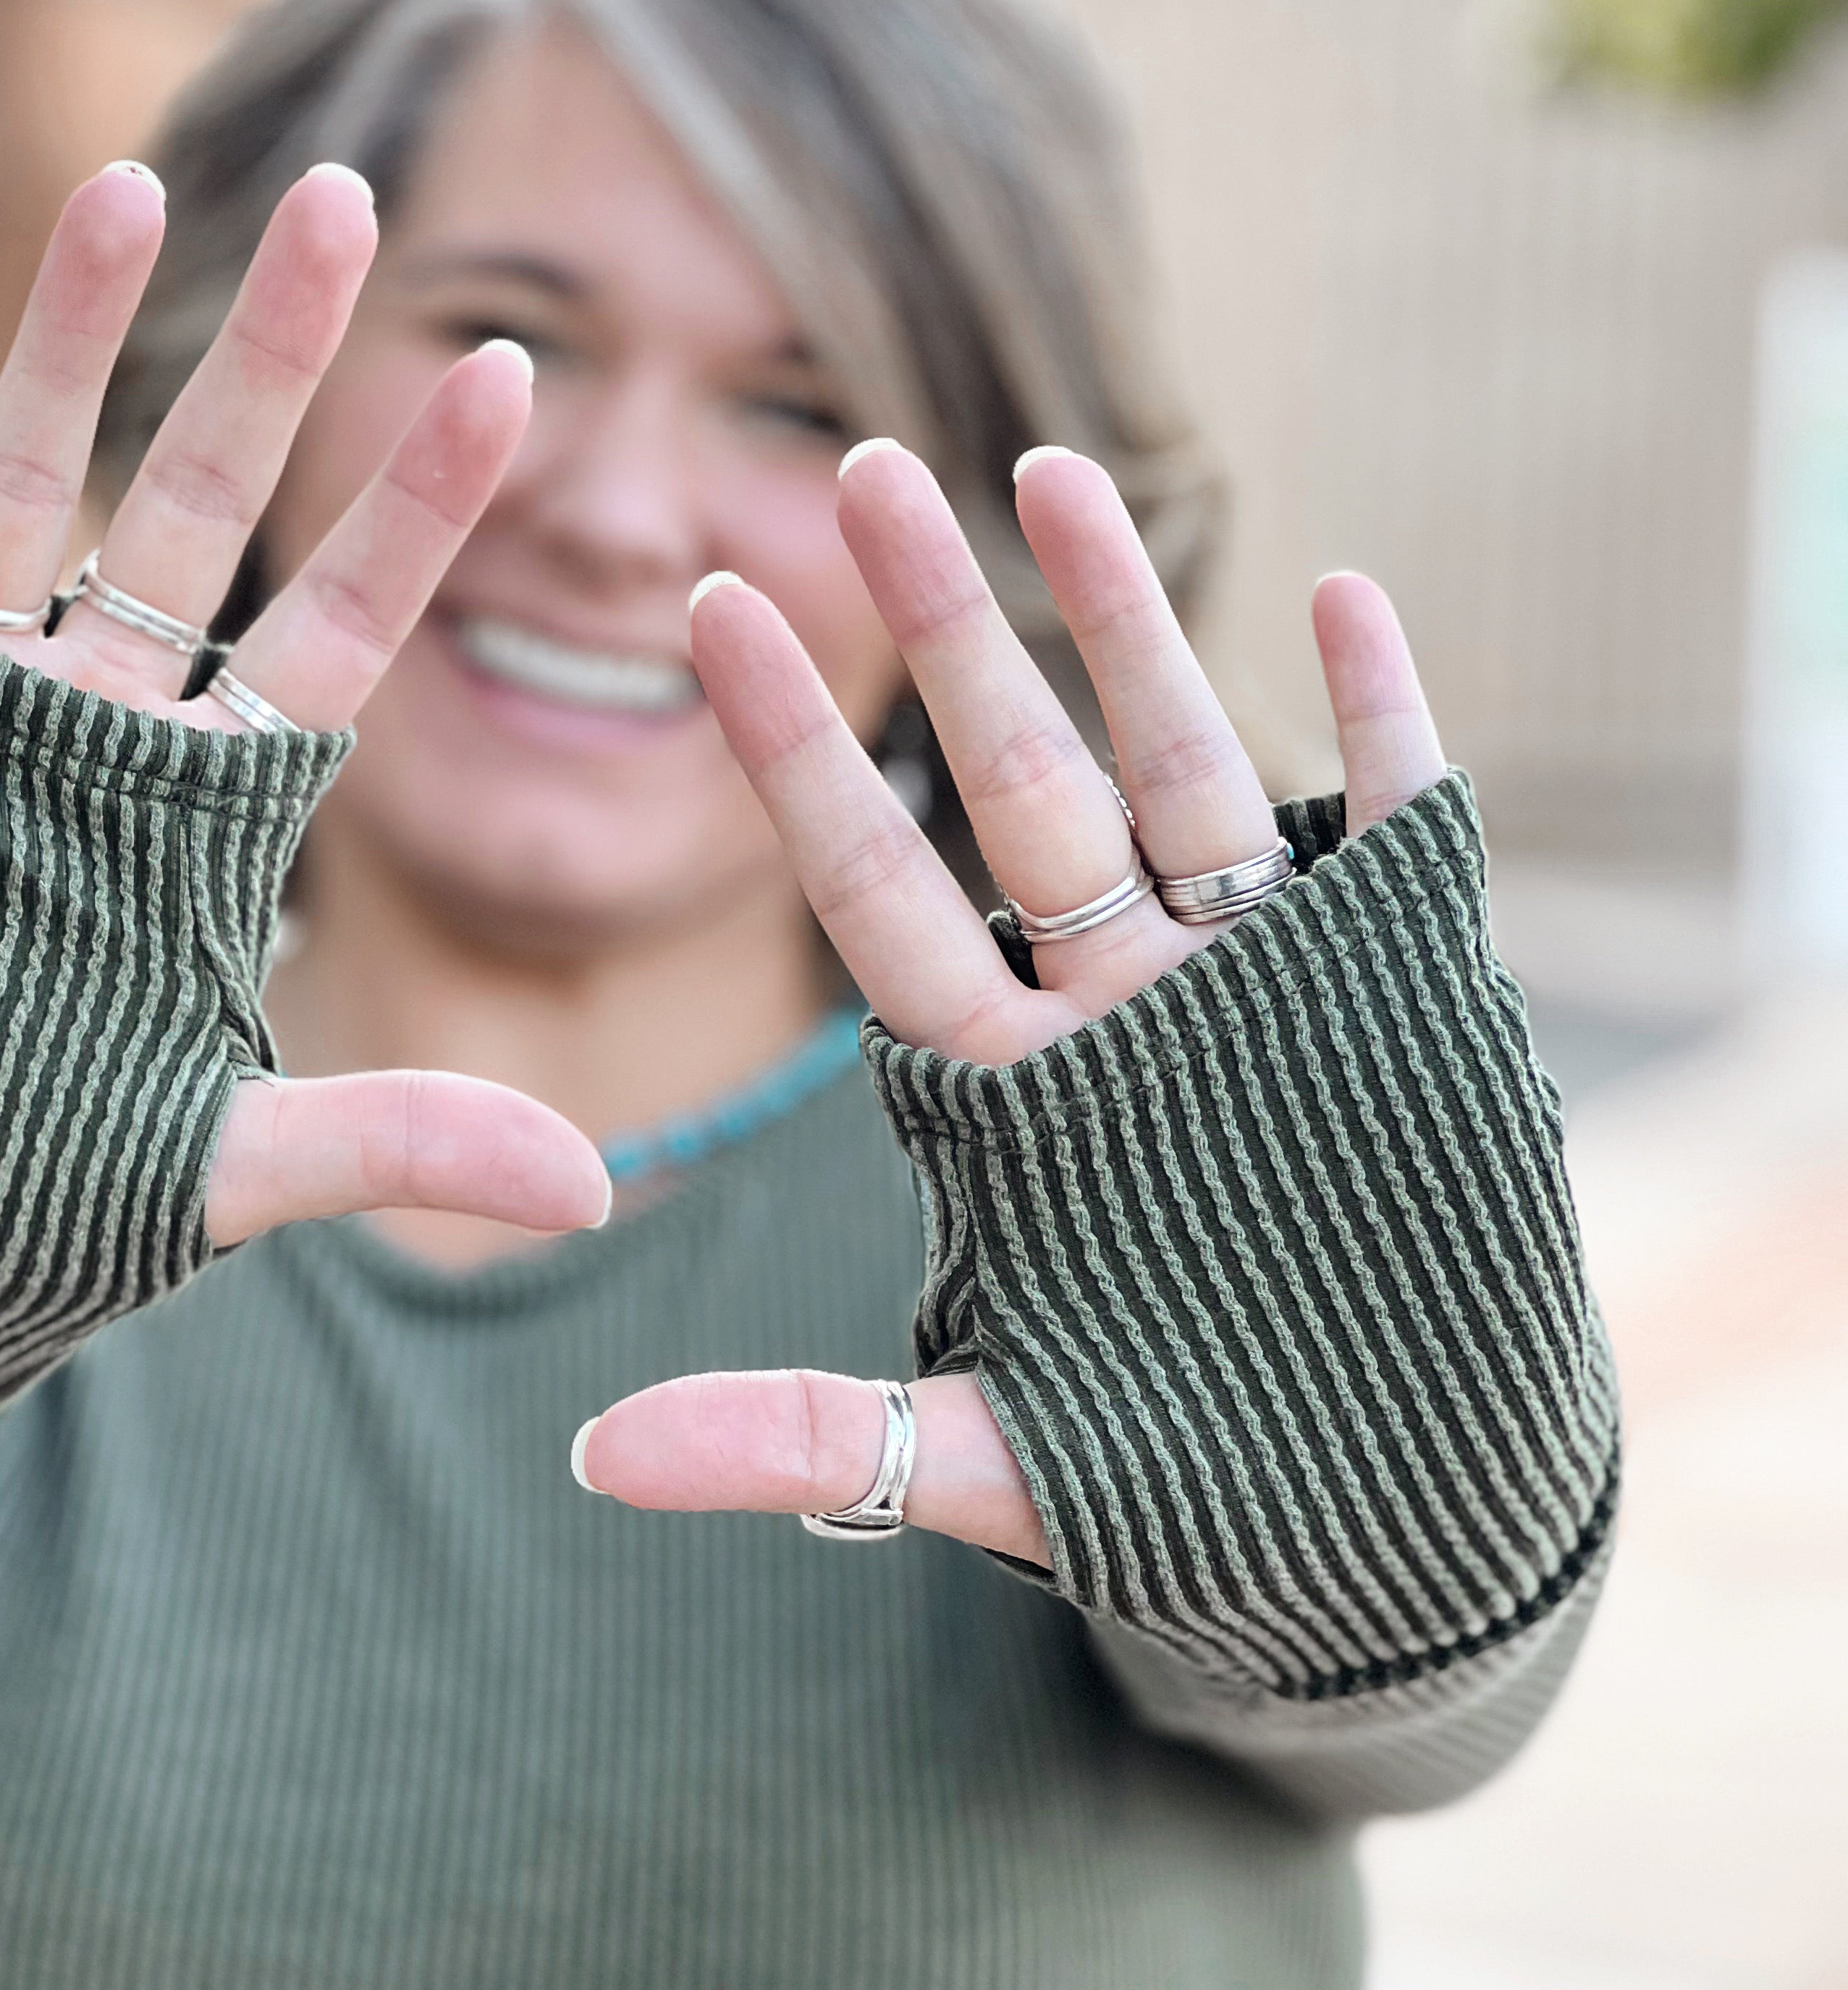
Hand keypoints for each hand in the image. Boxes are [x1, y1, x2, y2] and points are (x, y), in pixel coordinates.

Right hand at [0, 161, 608, 1248]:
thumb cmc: (17, 1199)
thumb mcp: (216, 1163)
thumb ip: (395, 1138)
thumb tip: (594, 1196)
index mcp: (198, 810)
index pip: (337, 630)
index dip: (418, 511)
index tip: (514, 378)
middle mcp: (87, 729)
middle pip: (197, 511)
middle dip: (268, 361)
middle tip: (349, 194)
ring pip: (16, 489)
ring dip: (59, 338)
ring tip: (124, 179)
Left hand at [573, 440, 1444, 1562]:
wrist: (1401, 1519)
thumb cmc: (1191, 1492)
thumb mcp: (985, 1460)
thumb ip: (799, 1437)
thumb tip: (586, 1461)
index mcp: (1018, 1093)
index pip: (878, 890)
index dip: (796, 756)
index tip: (708, 613)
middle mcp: (1128, 1013)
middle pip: (1021, 789)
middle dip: (947, 633)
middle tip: (861, 470)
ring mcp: (1263, 991)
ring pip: (1183, 772)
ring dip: (1127, 624)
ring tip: (1051, 471)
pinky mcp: (1403, 994)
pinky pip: (1391, 827)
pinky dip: (1378, 716)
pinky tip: (1344, 594)